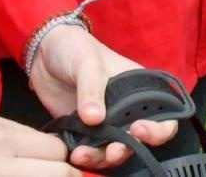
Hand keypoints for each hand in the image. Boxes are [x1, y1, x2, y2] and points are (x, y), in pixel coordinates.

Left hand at [27, 26, 176, 165]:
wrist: (43, 53)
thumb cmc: (75, 48)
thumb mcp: (87, 62)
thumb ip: (92, 89)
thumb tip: (95, 119)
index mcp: (138, 90)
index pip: (162, 116)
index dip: (158, 129)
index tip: (139, 129)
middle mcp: (125, 110)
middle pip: (138, 140)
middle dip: (127, 149)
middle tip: (113, 150)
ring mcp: (104, 123)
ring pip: (112, 150)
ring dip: (102, 157)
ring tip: (84, 155)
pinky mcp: (83, 132)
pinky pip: (89, 151)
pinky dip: (84, 156)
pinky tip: (74, 153)